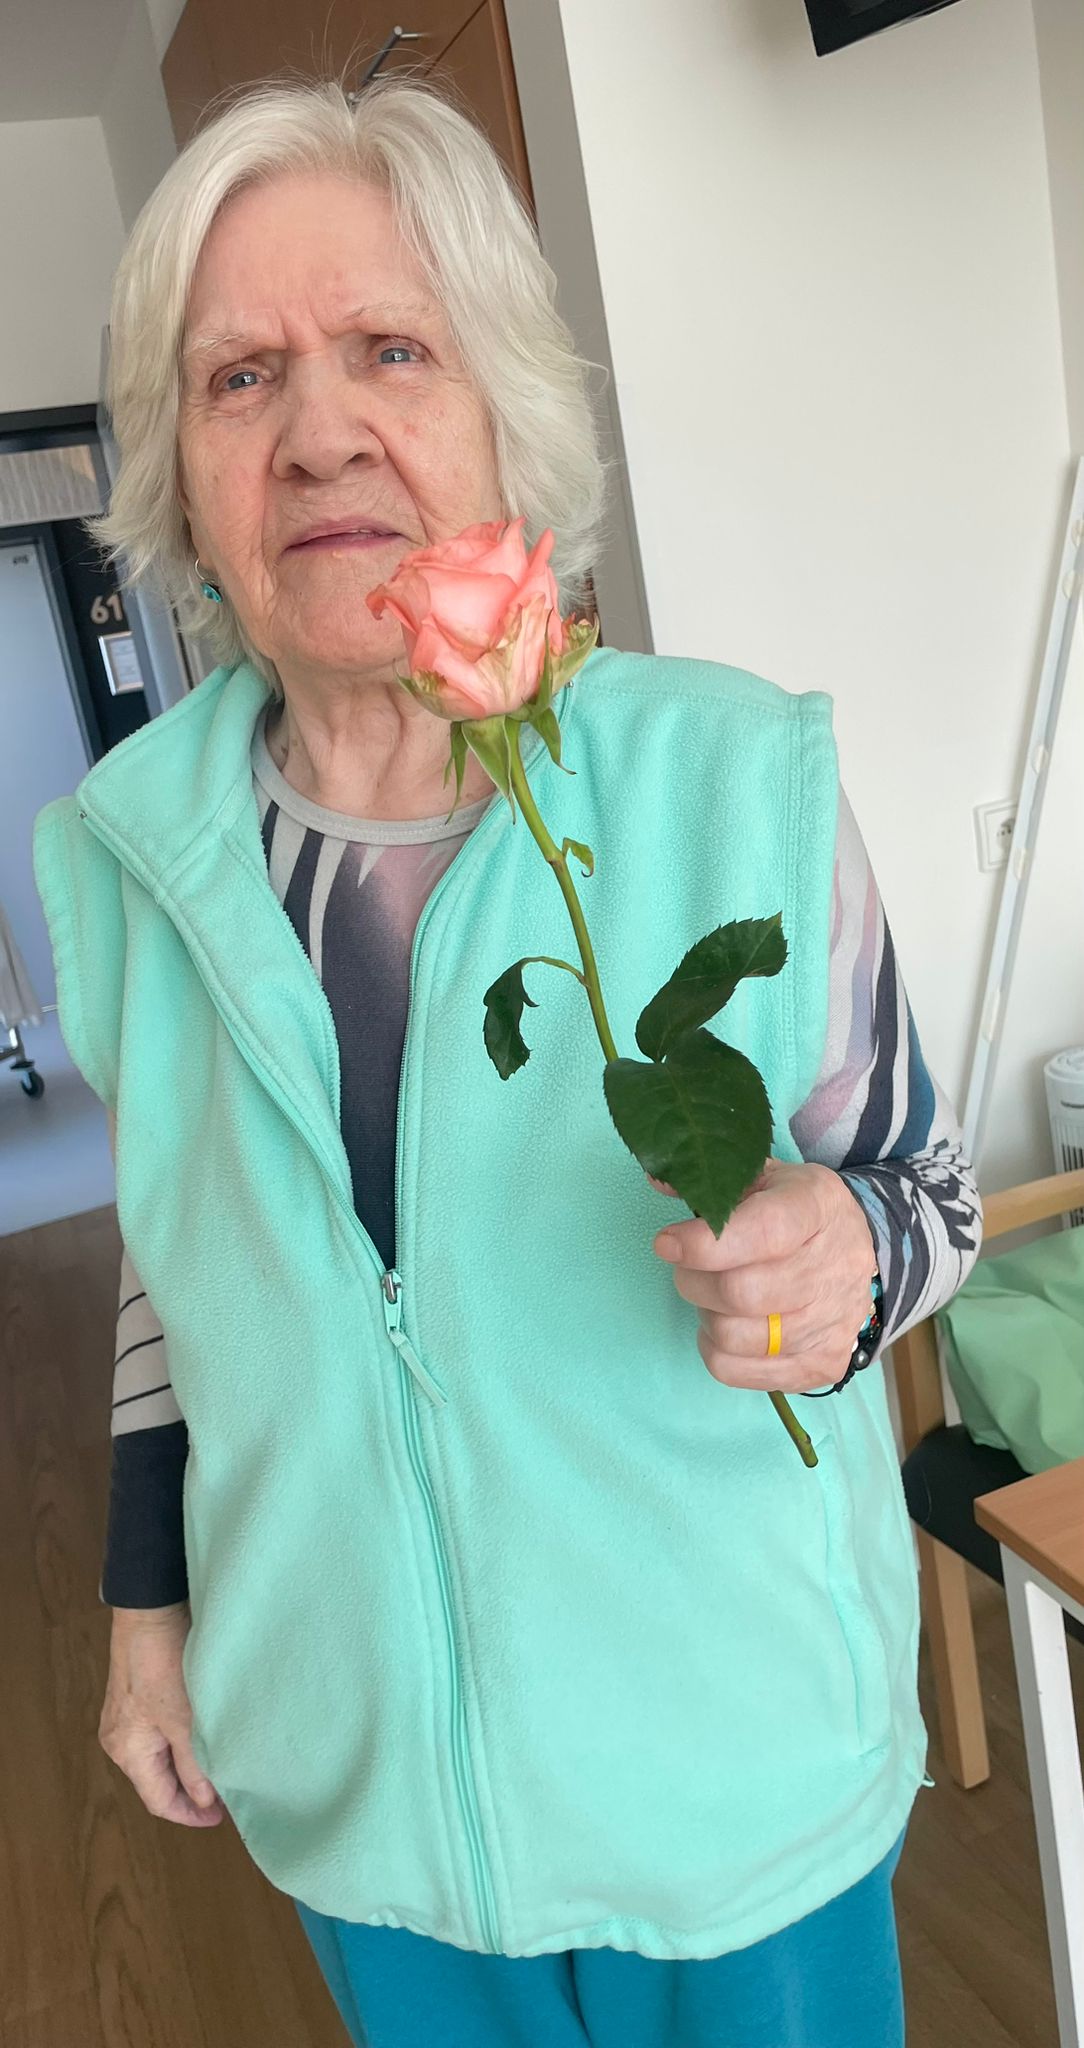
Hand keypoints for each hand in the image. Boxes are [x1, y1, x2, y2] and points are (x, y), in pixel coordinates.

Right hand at [100, 1602, 223, 1827]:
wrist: (150, 1608)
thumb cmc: (164, 1663)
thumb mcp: (184, 1718)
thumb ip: (194, 1763)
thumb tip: (206, 1799)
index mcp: (127, 1751)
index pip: (159, 1800)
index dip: (190, 1814)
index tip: (221, 1818)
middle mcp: (119, 1740)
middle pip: (157, 1781)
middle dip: (190, 1791)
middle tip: (227, 1793)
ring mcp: (125, 1718)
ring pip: (159, 1758)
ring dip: (187, 1766)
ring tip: (220, 1767)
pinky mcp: (136, 1698)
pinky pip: (159, 1735)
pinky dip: (180, 1744)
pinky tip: (203, 1738)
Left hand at [653, 1158, 877, 1392]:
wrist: (855, 1252)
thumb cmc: (795, 1211)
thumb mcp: (763, 1176)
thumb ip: (713, 1180)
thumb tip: (658, 1180)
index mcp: (819, 1207)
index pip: (763, 1233)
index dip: (705, 1244)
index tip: (667, 1243)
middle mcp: (835, 1266)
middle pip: (743, 1293)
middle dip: (694, 1281)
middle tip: (688, 1268)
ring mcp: (834, 1322)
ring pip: (737, 1336)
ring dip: (707, 1316)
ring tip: (713, 1296)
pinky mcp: (824, 1364)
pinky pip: (740, 1373)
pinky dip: (716, 1350)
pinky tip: (726, 1323)